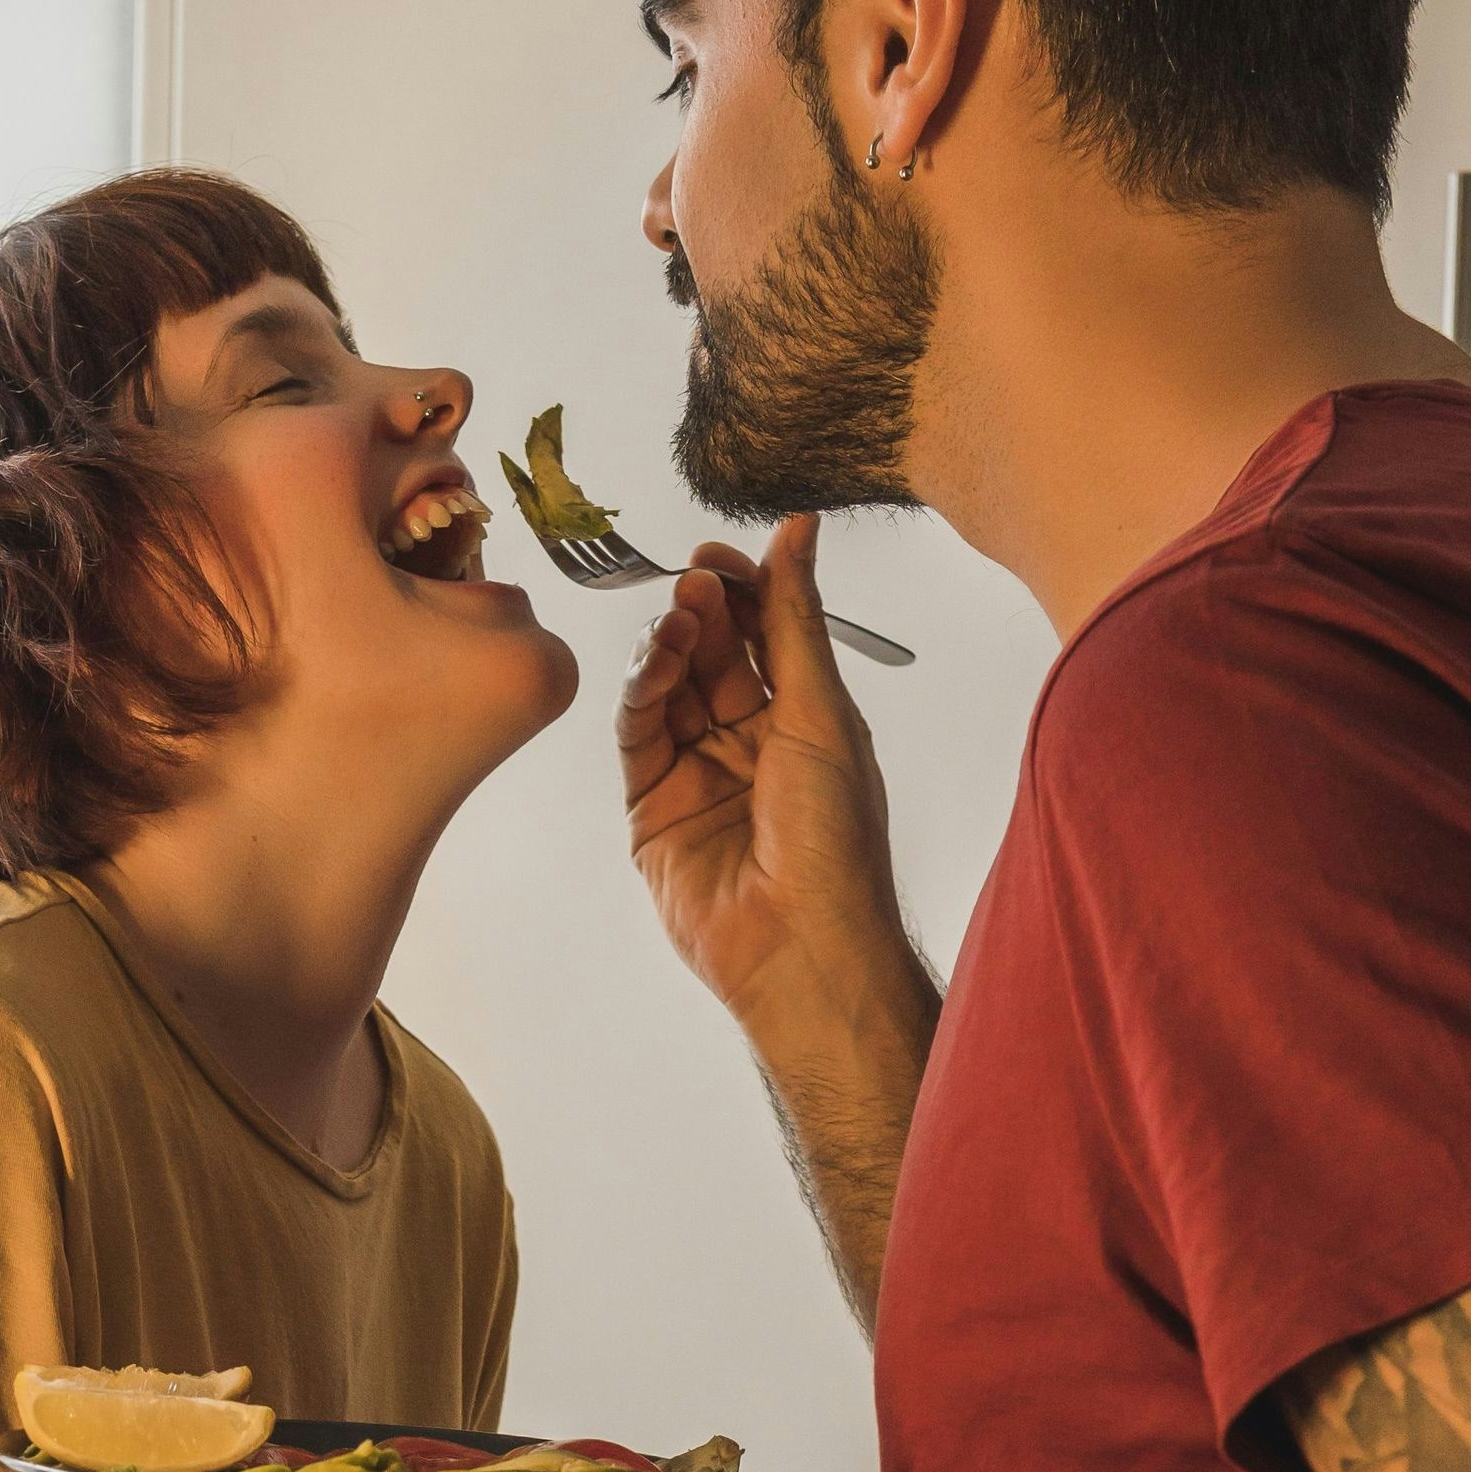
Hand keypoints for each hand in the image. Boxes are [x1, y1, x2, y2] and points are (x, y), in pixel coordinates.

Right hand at [618, 514, 927, 1040]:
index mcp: (803, 722)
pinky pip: (637, 736)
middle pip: (711, 656)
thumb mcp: (821, 710)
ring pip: (668, 689)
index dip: (740, 593)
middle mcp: (748, 744)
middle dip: (701, 613)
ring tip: (675, 621)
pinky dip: (641, 692)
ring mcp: (697, 775)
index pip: (761, 637)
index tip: (717, 558)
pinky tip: (656, 661)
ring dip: (668, 647)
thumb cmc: (833, 835)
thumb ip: (795, 618)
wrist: (799, 940)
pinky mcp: (652, 808)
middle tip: (692, 581)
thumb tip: (800, 531)